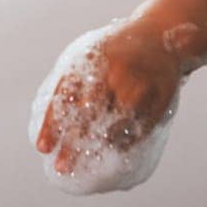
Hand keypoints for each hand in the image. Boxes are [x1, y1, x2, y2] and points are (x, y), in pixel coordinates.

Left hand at [34, 27, 180, 179]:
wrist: (163, 36)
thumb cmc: (119, 50)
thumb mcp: (93, 52)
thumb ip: (75, 81)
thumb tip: (54, 119)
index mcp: (93, 58)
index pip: (66, 95)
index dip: (53, 124)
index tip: (43, 146)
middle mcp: (114, 72)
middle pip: (88, 115)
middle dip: (72, 144)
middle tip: (60, 166)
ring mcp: (138, 86)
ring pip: (114, 126)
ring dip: (98, 151)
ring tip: (84, 169)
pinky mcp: (158, 100)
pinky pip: (139, 130)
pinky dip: (124, 147)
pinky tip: (112, 159)